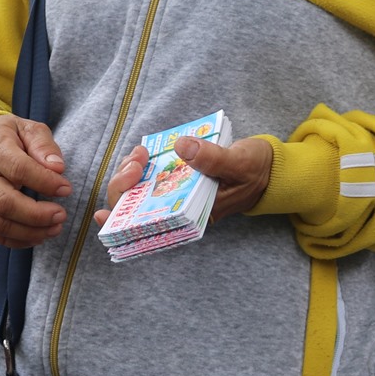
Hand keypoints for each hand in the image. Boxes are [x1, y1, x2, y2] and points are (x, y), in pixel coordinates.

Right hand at [0, 114, 70, 247]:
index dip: (44, 182)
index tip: (66, 189)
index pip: (18, 168)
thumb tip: (58, 168)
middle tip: (61, 215)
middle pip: (5, 202)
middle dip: (37, 215)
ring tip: (55, 228)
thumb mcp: (29, 129)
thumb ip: (44, 146)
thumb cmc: (9, 135)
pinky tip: (39, 235)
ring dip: (30, 231)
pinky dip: (19, 240)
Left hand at [93, 136, 272, 226]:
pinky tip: (141, 155)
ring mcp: (177, 195)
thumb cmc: (255, 171)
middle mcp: (180, 210)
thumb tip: (182, 148)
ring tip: (139, 153)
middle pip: (137, 207)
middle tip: (137, 159)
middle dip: (126, 183)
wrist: (270, 168)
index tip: (105, 212)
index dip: (122, 223)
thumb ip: (212, 158)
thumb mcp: (238, 163)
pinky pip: (151, 177)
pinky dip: (142, 166)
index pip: (150, 227)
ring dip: (131, 172)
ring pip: (140, 190)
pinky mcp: (178, 180)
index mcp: (192, 216)